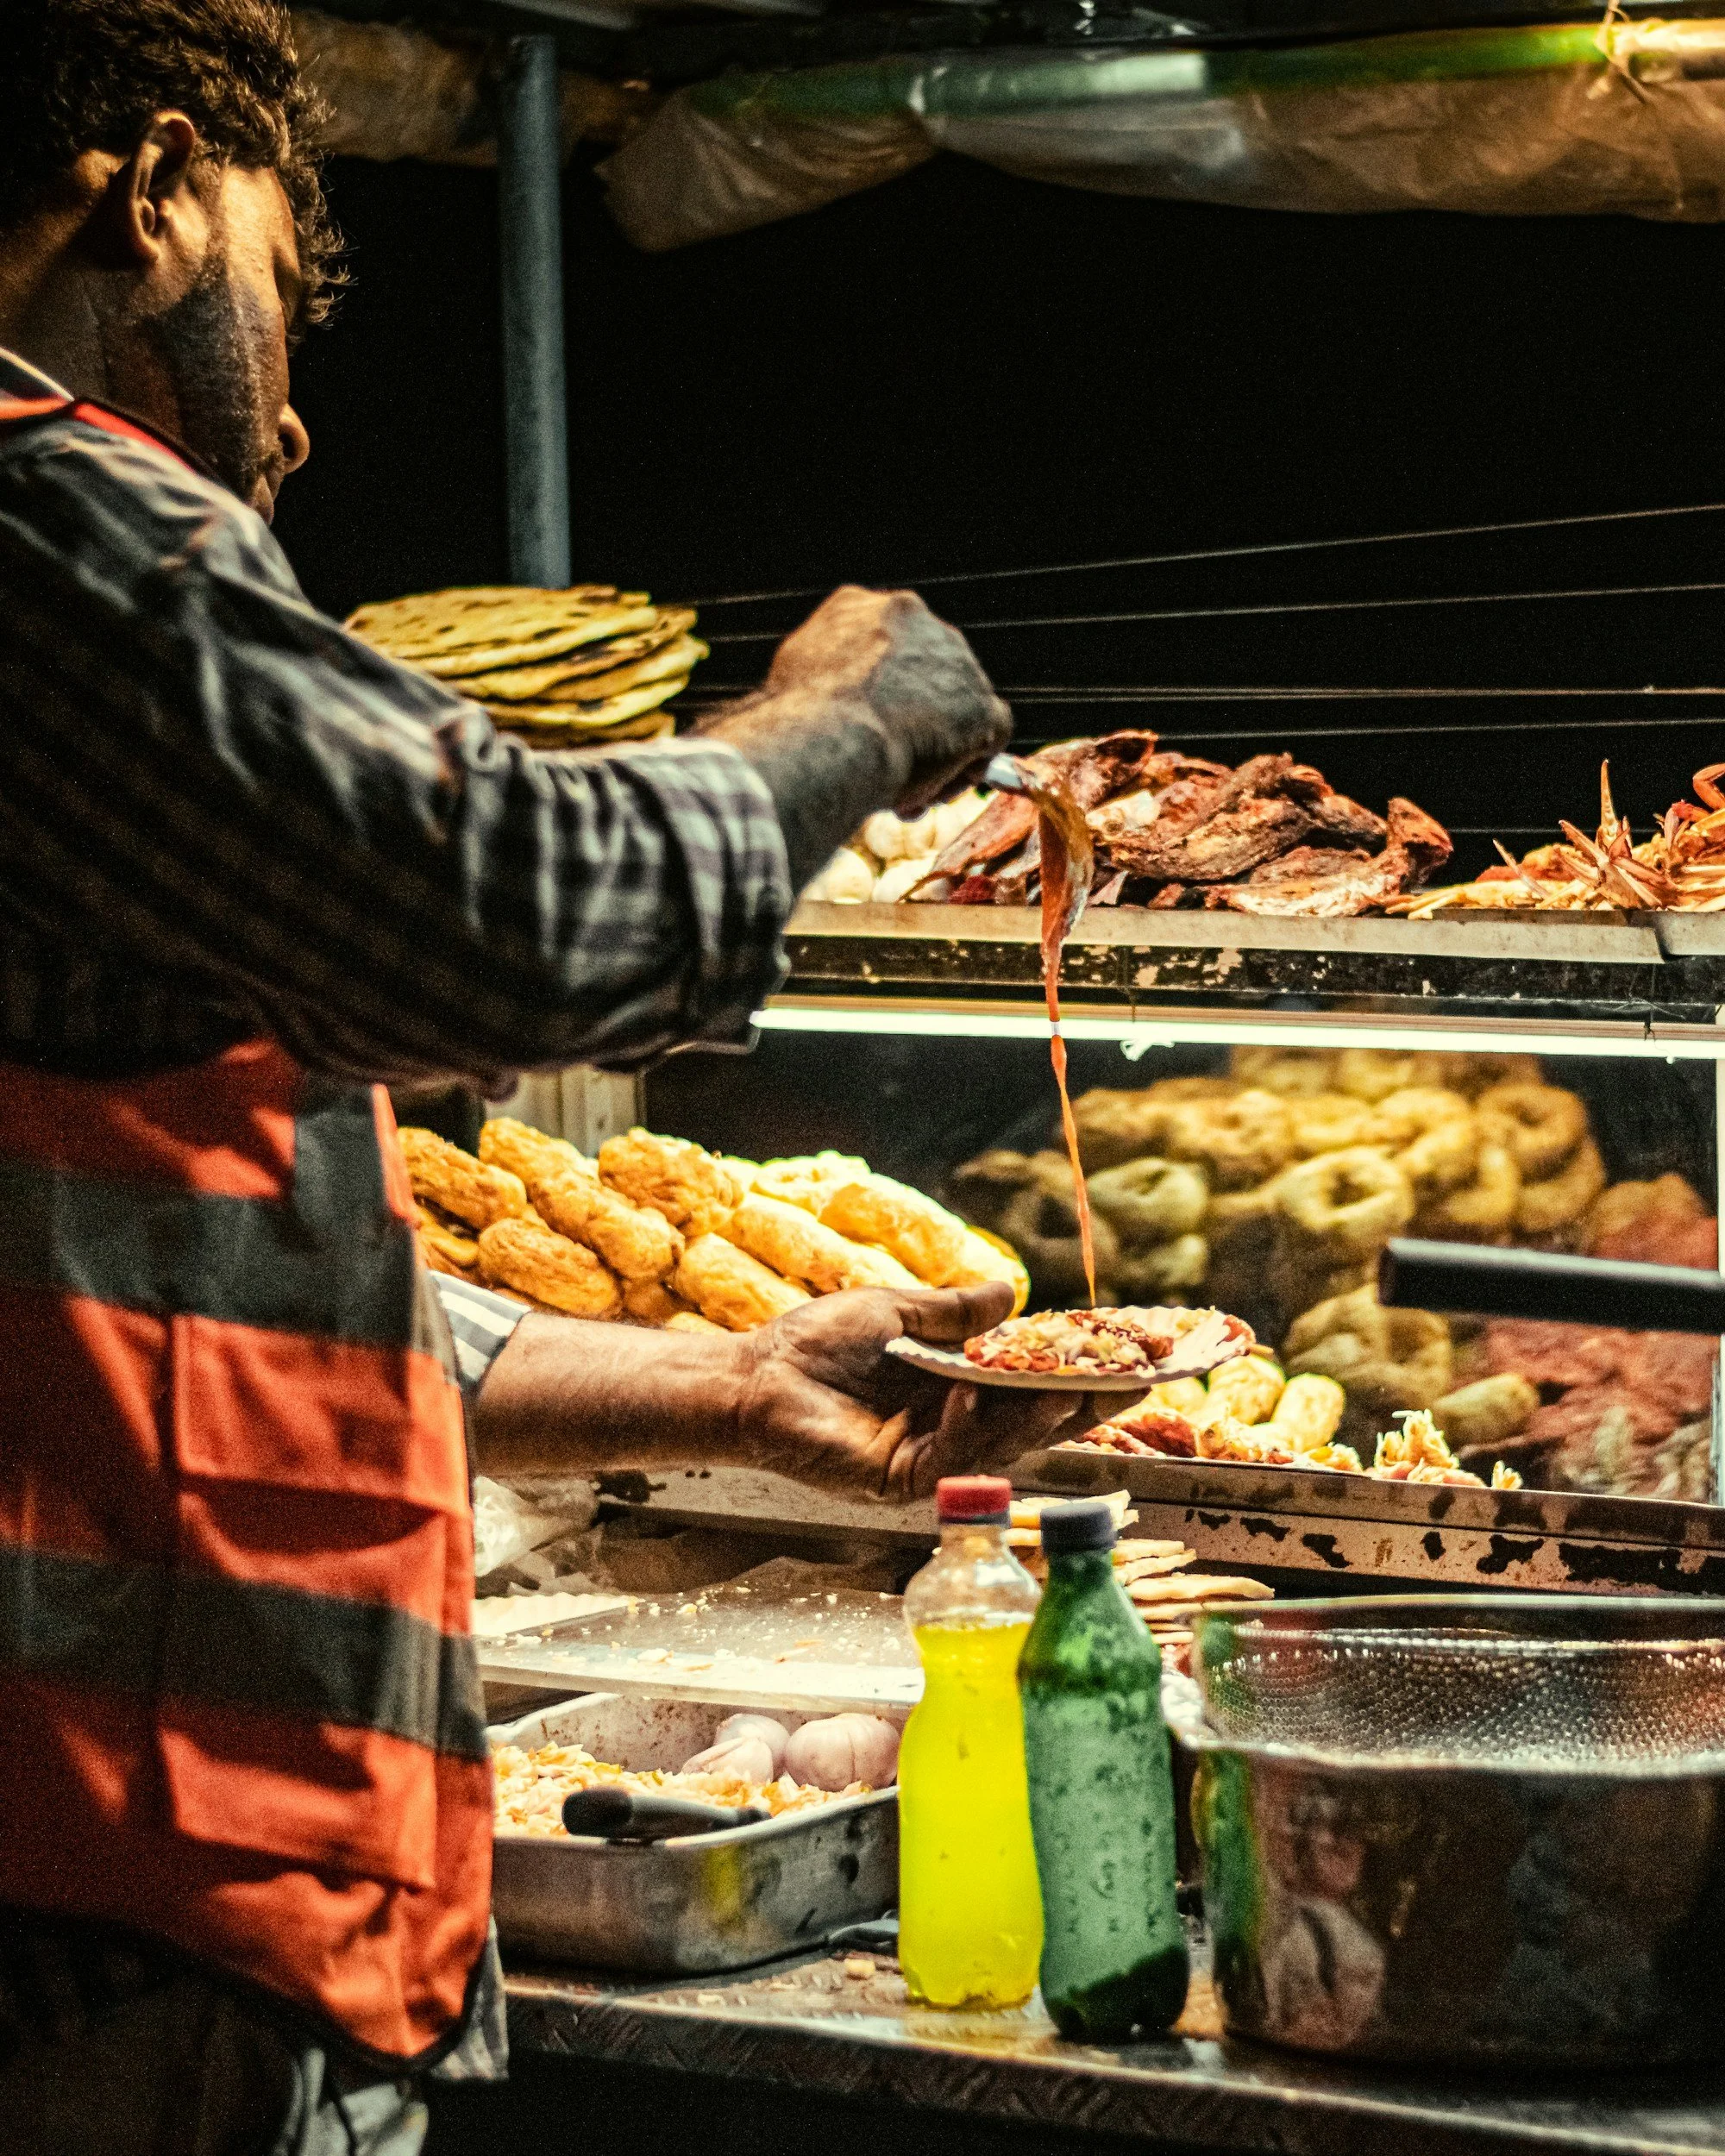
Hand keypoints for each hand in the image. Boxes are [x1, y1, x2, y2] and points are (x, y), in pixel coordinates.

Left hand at [733, 1281, 1102, 1502]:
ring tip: (1071, 1387)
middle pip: (1031, 1425)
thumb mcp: (899, 1314)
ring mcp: (928, 1461)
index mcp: (956, 1393)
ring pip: (1000, 1444)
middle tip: (1130, 1382)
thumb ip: (956, 1313)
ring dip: (1036, 1417)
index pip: (1031, 1390)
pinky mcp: (898, 1480)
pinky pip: (947, 1457)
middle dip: (1080, 1405)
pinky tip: (975, 1394)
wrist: (755, 1376)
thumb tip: (1013, 1294)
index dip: (1079, 1377)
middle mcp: (950, 1432)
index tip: (1129, 1359)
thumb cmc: (816, 1345)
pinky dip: (966, 1426)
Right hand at [764, 587, 1010, 810]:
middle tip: (881, 765)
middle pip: (923, 677)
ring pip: (954, 709)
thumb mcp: (791, 681)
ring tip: (898, 793)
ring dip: (934, 751)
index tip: (860, 729)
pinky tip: (929, 794)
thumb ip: (818, 680)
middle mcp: (917, 620)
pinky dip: (964, 768)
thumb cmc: (795, 719)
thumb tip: (813, 705)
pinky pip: (985, 738)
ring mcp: (955, 660)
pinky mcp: (983, 705)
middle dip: (907, 722)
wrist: (831, 734)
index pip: (882, 650)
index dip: (874, 696)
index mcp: (861, 609)